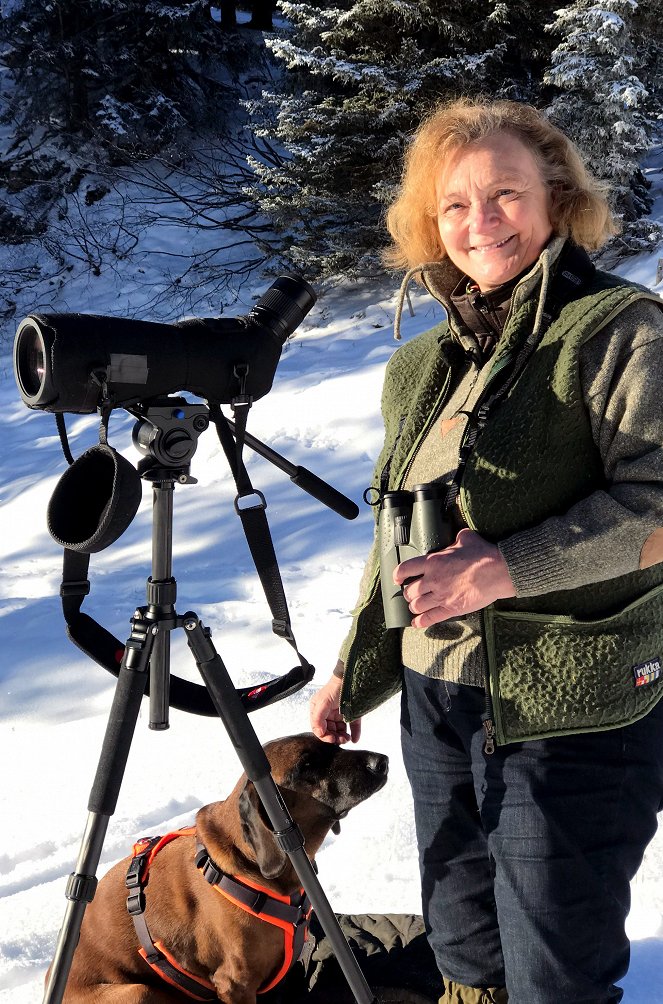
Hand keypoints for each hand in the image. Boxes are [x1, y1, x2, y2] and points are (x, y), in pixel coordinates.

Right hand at [309, 670, 361, 743]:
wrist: (351, 678)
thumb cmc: (335, 688)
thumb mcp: (323, 702)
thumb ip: (318, 718)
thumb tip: (319, 733)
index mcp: (318, 711)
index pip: (318, 728)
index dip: (324, 736)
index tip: (331, 739)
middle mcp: (328, 713)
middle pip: (330, 731)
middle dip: (335, 737)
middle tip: (341, 740)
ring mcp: (340, 714)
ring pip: (340, 730)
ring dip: (343, 737)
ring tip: (347, 738)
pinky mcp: (352, 714)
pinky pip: (353, 726)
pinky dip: (355, 733)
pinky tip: (355, 739)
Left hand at [394, 527, 515, 627]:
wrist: (499, 572)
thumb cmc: (483, 555)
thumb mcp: (466, 538)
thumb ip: (456, 539)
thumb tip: (458, 536)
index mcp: (433, 562)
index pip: (405, 569)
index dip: (398, 574)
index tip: (397, 578)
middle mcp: (433, 580)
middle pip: (410, 590)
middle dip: (408, 592)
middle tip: (411, 592)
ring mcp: (442, 596)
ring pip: (417, 605)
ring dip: (414, 606)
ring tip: (415, 605)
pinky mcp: (451, 609)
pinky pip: (431, 618)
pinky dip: (421, 622)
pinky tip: (417, 623)